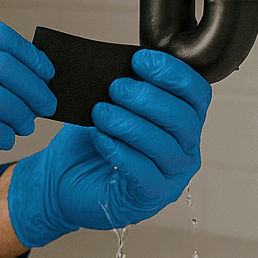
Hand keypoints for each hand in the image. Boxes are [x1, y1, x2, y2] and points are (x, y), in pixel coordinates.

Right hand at [0, 14, 55, 219]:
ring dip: (22, 116)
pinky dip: (4, 136)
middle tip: (47, 104)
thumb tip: (16, 67)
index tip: (47, 71)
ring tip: (25, 125)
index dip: (30, 55)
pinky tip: (4, 140)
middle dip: (35, 88)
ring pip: (4, 101)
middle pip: (7, 68)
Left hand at [6, 49, 209, 247]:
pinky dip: (120, 151)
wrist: (61, 179)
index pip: (196, 93)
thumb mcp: (110, 105)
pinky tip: (100, 138)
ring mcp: (172, 176)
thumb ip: (124, 86)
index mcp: (182, 121)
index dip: (173, 73)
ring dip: (130, 124)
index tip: (140, 60)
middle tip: (117, 88)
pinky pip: (143, 172)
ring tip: (101, 112)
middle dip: (149, 98)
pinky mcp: (151, 197)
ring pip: (164, 145)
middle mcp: (186, 149)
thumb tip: (120, 65)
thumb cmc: (92, 141)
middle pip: (183, 118)